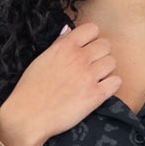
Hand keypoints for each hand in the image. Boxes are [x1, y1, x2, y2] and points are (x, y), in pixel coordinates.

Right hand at [0, 20, 122, 145]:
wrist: (28, 116)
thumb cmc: (31, 89)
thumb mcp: (42, 59)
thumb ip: (58, 43)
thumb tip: (68, 29)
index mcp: (65, 47)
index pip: (92, 29)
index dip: (92, 38)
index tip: (87, 48)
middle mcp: (79, 58)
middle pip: (106, 45)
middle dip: (101, 54)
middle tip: (92, 66)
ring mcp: (88, 77)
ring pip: (112, 62)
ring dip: (107, 70)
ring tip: (96, 79)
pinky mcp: (95, 96)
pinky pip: (116, 82)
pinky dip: (112, 85)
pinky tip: (102, 90)